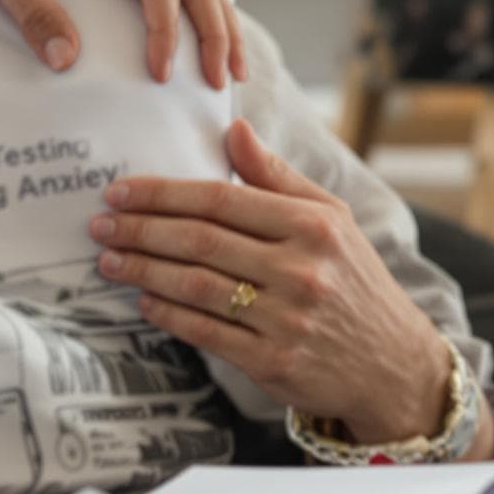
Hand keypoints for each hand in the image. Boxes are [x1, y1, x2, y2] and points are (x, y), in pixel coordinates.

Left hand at [89, 120, 489, 453]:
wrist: (392, 364)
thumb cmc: (354, 282)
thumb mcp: (332, 219)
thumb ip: (278, 176)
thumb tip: (234, 129)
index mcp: (313, 226)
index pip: (222, 200)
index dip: (163, 194)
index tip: (121, 191)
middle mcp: (302, 270)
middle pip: (201, 242)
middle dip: (141, 230)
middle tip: (100, 224)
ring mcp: (288, 319)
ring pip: (197, 287)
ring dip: (144, 271)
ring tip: (109, 260)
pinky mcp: (275, 363)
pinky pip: (207, 333)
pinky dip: (169, 315)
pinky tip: (144, 301)